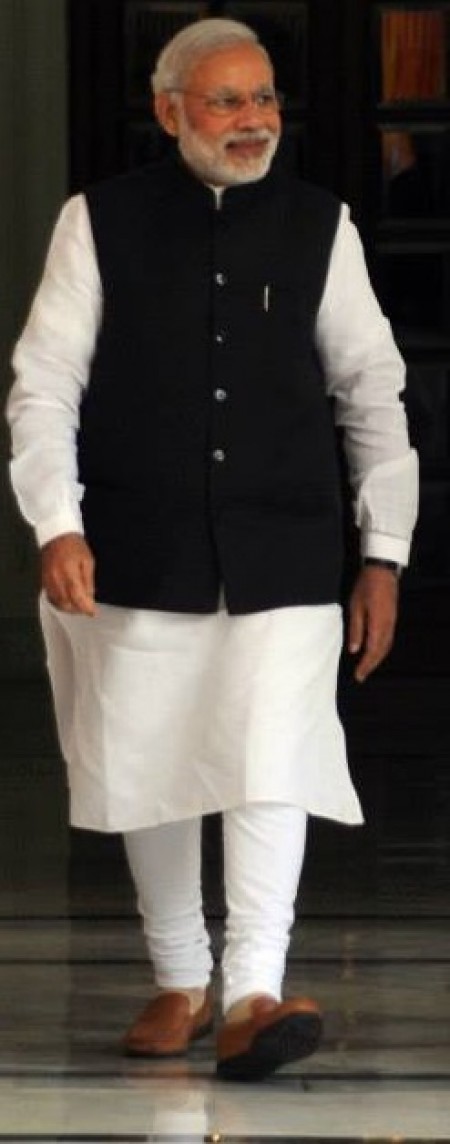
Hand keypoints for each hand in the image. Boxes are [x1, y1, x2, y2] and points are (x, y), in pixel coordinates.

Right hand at [41, 533, 95, 615]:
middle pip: (66, 603)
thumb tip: (90, 597)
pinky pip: (50, 598)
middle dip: (78, 609)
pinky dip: (60, 603)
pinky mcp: (42, 581)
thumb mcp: (88, 561)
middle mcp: (56, 578)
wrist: (56, 535)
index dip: (85, 607)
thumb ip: (88, 581)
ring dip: (69, 608)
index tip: (92, 612)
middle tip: (87, 608)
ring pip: (58, 603)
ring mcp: (47, 580)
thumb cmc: (74, 545)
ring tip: (78, 605)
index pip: (77, 596)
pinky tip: (67, 601)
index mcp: (69, 571)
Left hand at [347, 565, 398, 682]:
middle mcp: (388, 626)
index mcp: (378, 625)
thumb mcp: (355, 607)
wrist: (383, 571)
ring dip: (377, 659)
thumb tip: (354, 650)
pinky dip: (381, 649)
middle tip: (361, 676)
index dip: (366, 665)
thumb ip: (356, 629)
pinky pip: (388, 639)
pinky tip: (375, 651)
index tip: (358, 676)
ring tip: (367, 667)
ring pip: (386, 646)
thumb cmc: (366, 587)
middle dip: (371, 665)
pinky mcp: (392, 618)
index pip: (372, 651)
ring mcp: (392, 622)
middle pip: (381, 652)